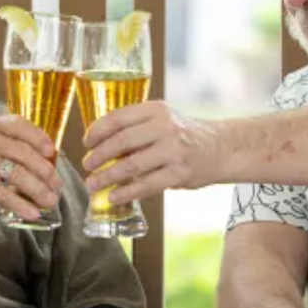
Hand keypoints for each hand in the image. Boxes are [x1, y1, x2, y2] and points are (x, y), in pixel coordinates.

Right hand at [0, 115, 61, 218]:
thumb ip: (6, 149)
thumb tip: (43, 165)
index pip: (19, 124)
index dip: (39, 138)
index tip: (52, 153)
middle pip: (25, 152)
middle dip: (46, 171)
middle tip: (57, 186)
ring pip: (19, 173)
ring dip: (39, 190)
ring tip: (50, 201)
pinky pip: (4, 193)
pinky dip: (21, 204)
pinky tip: (31, 213)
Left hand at [81, 100, 219, 203]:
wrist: (221, 148)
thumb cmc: (183, 135)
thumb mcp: (162, 121)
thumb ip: (136, 129)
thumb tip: (100, 147)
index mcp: (156, 110)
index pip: (118, 117)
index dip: (97, 131)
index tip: (86, 143)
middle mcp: (165, 127)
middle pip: (122, 141)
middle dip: (99, 155)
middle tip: (87, 165)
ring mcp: (174, 150)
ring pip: (132, 165)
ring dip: (107, 176)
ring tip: (93, 184)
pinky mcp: (180, 173)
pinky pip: (147, 185)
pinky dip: (127, 193)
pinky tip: (113, 197)